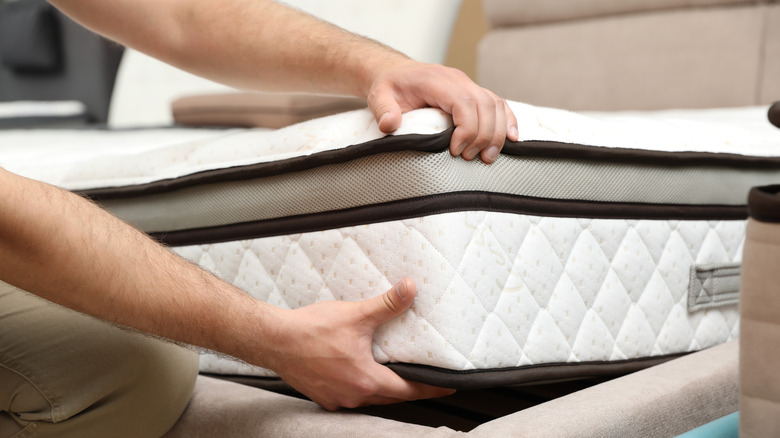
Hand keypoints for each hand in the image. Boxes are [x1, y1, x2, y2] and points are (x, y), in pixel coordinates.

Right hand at [266, 278, 454, 410]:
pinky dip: (361, 388)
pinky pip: (350, 397)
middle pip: (392, 398)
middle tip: (426, 379)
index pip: (410, 390)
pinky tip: (360, 374)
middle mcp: (354, 396)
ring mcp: (336, 399)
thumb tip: (410, 289)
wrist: (274, 340)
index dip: (432, 387)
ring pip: (370, 399)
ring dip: (384, 388)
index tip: (447, 386)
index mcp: (367, 381)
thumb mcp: (356, 315)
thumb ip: (387, 304)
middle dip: (410, 389)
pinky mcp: (323, 396)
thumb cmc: (311, 330)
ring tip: (395, 374)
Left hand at [366, 60, 518, 163]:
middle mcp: (458, 79)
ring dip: (497, 133)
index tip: (455, 150)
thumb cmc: (389, 87)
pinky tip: (511, 139)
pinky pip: (498, 104)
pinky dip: (508, 121)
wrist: (395, 73)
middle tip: (469, 158)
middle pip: (485, 105)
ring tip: (486, 158)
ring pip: (496, 105)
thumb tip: (389, 125)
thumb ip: (383, 110)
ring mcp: (468, 84)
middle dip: (483, 136)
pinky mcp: (474, 92)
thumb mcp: (379, 97)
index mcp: (437, 80)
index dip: (467, 128)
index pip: (464, 102)